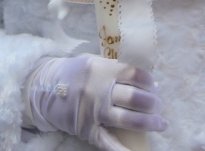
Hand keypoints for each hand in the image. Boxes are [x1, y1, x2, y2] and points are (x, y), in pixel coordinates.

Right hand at [24, 55, 166, 150]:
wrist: (43, 89)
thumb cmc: (74, 74)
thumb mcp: (93, 62)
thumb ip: (116, 69)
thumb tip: (149, 83)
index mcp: (101, 70)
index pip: (134, 74)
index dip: (149, 82)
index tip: (155, 87)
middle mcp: (98, 90)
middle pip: (134, 98)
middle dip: (153, 103)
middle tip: (159, 106)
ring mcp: (93, 112)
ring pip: (128, 119)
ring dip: (149, 122)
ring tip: (160, 123)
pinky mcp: (87, 130)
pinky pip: (108, 142)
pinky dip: (123, 150)